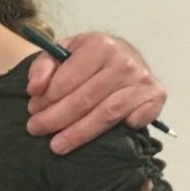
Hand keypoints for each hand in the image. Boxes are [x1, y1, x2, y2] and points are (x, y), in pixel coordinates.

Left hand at [26, 33, 165, 154]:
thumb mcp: (60, 53)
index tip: (32, 111)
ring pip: (107, 114)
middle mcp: (124, 61)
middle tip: (36, 130)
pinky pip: (137, 120)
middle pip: (85, 100)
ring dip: (79, 133)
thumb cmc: (85, 57)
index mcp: (99, 45)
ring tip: (56, 146)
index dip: (47, 99)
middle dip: (56, 119)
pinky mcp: (157, 96)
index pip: (68, 80)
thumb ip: (42, 67)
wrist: (121, 54)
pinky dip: (122, 130)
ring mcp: (143, 79)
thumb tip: (35, 89)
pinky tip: (104, 140)